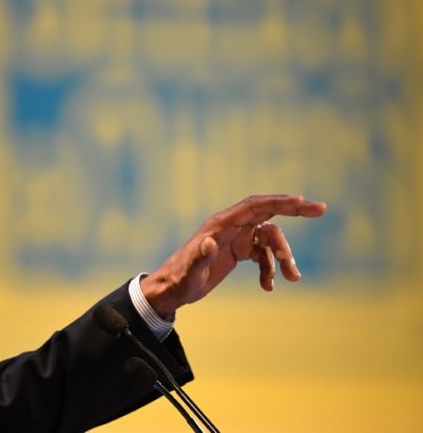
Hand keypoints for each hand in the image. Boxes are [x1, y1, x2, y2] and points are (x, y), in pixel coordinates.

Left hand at [140, 194, 326, 317]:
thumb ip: (198, 259)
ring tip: (292, 278)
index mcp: (220, 225)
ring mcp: (234, 238)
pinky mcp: (237, 251)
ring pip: (269, 239)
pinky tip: (269, 287)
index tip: (302, 201)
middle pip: (267, 212)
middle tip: (321, 209)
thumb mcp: (189, 274)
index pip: (254, 206)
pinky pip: (262, 254)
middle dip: (294, 210)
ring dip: (283, 257)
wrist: (171, 290)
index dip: (278, 201)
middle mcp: (229, 227)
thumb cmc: (178, 281)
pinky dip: (270, 269)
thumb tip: (209, 242)